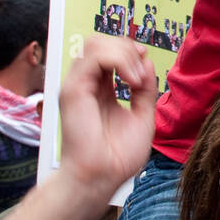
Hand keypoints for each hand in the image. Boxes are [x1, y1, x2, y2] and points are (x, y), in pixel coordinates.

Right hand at [57, 35, 155, 206]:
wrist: (101, 178)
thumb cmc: (117, 156)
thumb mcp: (142, 116)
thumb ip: (145, 89)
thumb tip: (147, 62)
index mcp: (100, 88)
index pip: (110, 52)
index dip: (130, 51)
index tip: (146, 67)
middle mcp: (86, 84)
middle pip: (101, 42)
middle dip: (127, 49)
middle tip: (141, 75)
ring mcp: (77, 85)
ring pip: (96, 44)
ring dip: (124, 54)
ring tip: (136, 80)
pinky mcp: (73, 90)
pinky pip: (94, 57)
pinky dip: (118, 61)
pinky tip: (131, 81)